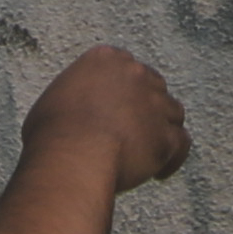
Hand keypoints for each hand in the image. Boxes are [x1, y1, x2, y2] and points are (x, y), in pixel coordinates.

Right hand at [28, 42, 189, 196]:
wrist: (72, 155)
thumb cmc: (51, 134)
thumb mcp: (54, 102)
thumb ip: (71, 100)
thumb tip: (68, 116)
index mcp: (106, 59)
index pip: (127, 68)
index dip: (126, 89)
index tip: (119, 108)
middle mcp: (135, 74)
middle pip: (154, 87)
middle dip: (148, 107)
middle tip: (136, 131)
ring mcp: (154, 103)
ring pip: (172, 113)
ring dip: (163, 130)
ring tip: (150, 152)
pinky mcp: (166, 134)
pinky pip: (181, 143)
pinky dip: (173, 158)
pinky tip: (159, 174)